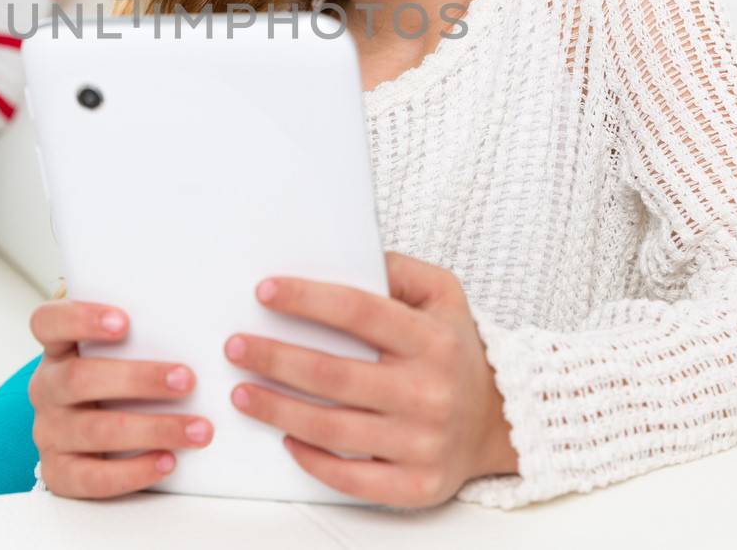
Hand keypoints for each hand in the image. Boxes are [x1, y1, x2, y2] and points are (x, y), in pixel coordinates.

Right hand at [28, 301, 213, 498]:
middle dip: (138, 379)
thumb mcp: (118, 353)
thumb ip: (142, 334)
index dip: (80, 319)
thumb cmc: (116, 383)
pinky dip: (133, 471)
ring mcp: (49, 432)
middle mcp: (46, 389)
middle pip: (79, 379)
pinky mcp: (60, 472)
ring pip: (94, 430)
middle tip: (187, 380)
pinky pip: (92, 478)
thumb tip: (193, 317)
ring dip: (152, 429)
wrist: (92, 440)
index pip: (48, 322)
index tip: (124, 322)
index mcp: (58, 349)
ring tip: (197, 429)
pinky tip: (168, 462)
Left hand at [223, 252, 517, 507]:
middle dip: (274, 358)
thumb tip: (345, 252)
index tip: (264, 292)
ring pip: (331, 428)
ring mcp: (423, 442)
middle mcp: (429, 391)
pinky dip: (311, 459)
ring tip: (241, 391)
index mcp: (432, 339)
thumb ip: (398, 269)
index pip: (359, 311)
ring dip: (276, 409)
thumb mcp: (443, 294)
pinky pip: (351, 477)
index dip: (306, 299)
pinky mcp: (417, 484)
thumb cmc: (456, 349)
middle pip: (333, 374)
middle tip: (235, 346)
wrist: (501, 419)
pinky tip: (285, 437)